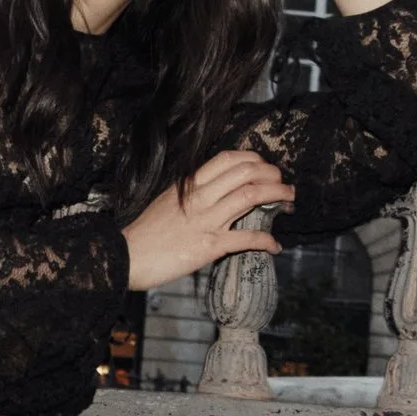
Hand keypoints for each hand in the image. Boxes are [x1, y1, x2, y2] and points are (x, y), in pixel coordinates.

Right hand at [123, 150, 291, 291]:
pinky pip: (245, 238)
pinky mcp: (209, 245)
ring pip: (250, 196)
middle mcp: (200, 197)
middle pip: (246, 173)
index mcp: (190, 185)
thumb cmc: (146, 232)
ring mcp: (206, 220)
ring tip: (289, 202)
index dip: (254, 159)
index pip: (228, 159)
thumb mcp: (168, 201)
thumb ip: (192, 193)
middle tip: (284, 184)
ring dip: (278, 197)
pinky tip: (275, 246)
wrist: (126, 256)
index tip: (265, 167)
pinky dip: (266, 241)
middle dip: (273, 175)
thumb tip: (215, 190)